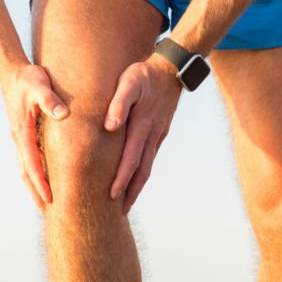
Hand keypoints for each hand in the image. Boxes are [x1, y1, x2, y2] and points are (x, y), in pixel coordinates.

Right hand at [0, 63, 69, 212]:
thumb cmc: (28, 78)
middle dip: (38, 195)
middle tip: (52, 215)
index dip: (41, 184)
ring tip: (49, 208)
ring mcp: (21, 140)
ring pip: (27, 171)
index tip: (51, 200)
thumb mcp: (39, 84)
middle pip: (27, 175)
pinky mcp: (25, 138)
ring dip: (36, 189)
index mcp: (22, 132)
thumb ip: (50, 99)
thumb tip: (63, 114)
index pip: (32, 165)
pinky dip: (37, 177)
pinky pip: (30, 163)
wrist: (12, 73)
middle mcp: (19, 140)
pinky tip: (48, 184)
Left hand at [104, 55, 182, 214]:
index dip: (122, 179)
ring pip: (147, 167)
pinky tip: (134, 181)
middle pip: (142, 171)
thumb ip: (119, 103)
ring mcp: (158, 135)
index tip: (112, 197)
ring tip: (126, 204)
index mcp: (143, 125)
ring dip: (137, 186)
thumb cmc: (144, 73)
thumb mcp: (129, 81)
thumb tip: (109, 126)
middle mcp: (153, 134)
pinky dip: (141, 173)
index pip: (131, 159)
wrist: (172, 68)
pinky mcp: (160, 133)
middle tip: (119, 213)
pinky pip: (150, 158)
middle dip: (130, 193)